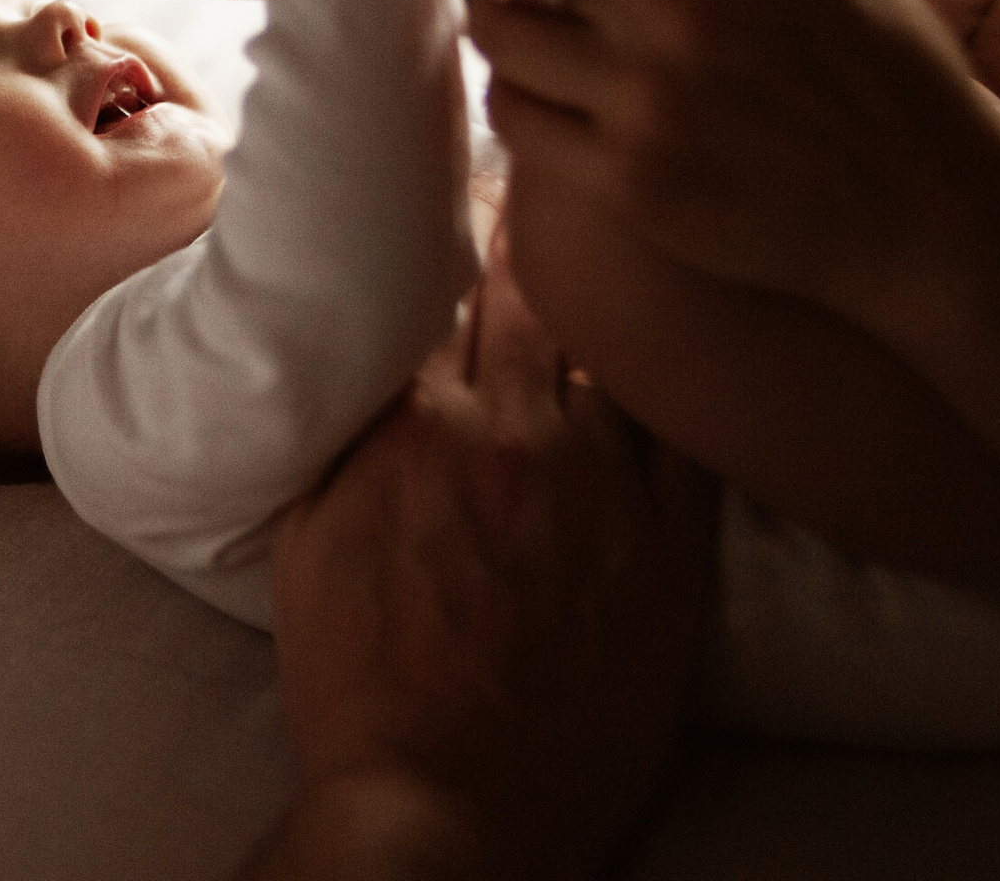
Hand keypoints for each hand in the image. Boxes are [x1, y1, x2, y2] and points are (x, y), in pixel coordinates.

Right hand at [255, 251, 716, 880]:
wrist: (449, 808)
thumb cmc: (361, 683)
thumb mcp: (305, 539)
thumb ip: (334, 433)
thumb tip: (345, 355)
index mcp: (411, 426)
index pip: (436, 281)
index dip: (452, 226)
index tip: (464, 191)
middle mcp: (511, 435)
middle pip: (530, 292)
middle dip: (533, 235)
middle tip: (547, 192)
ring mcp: (604, 488)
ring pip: (615, 344)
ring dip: (609, 292)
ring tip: (620, 247)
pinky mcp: (675, 549)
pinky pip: (694, 430)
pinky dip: (685, 376)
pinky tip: (687, 343)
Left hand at [438, 0, 999, 323]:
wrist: (931, 213)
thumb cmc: (883, 65)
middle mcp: (690, 2)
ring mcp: (654, 96)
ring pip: (493, 27)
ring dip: (490, 14)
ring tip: (514, 13)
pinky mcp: (630, 178)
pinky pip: (512, 113)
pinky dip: (514, 94)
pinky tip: (541, 87)